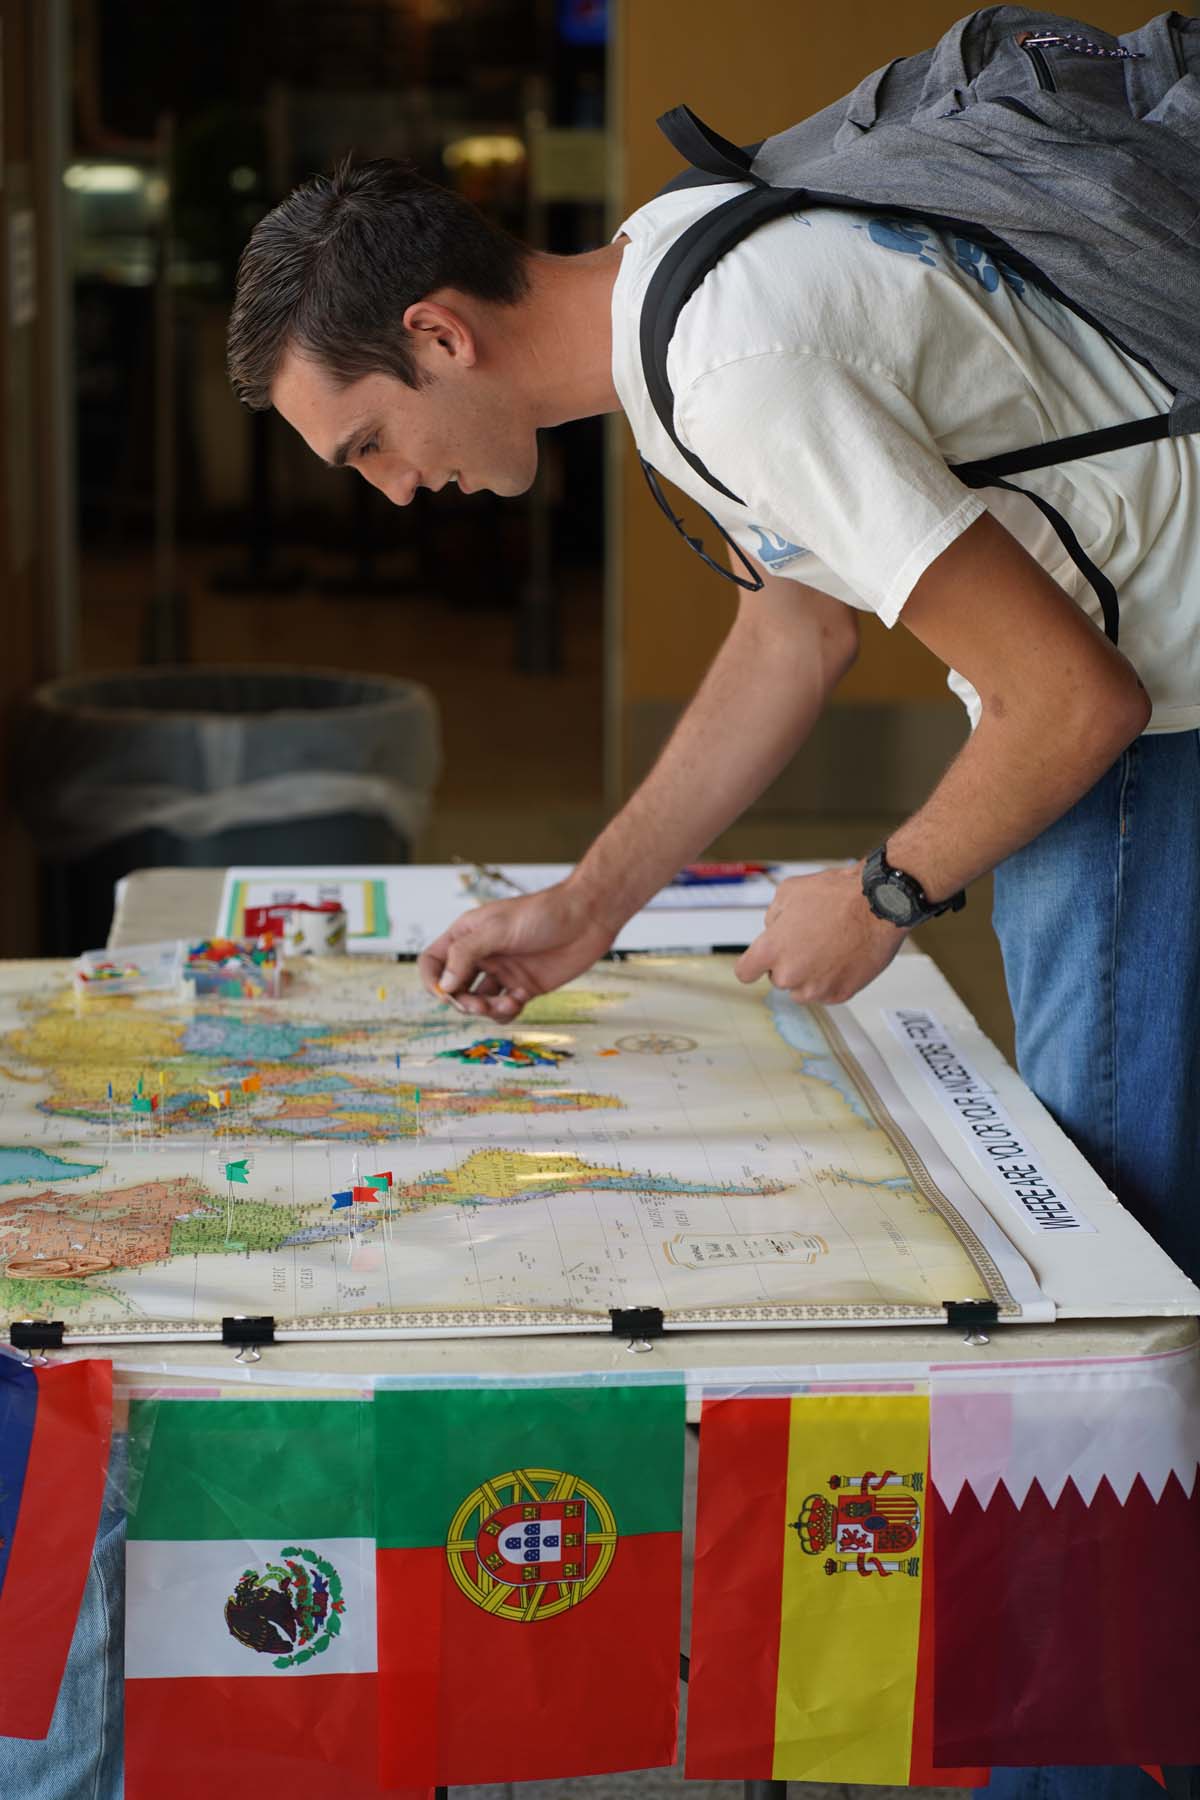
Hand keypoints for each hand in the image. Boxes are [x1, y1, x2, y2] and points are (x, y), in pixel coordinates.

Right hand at [417, 881, 617, 1021]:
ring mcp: (502, 972)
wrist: (588, 917)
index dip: (433, 981)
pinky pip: (503, 1009)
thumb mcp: (499, 929)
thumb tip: (444, 985)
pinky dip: (507, 1012)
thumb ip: (467, 954)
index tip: (446, 994)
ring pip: (479, 1003)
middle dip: (463, 1002)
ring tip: (506, 1004)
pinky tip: (520, 999)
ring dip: (486, 1010)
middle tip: (479, 1007)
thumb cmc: (543, 913)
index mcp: (467, 935)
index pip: (434, 961)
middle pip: (455, 988)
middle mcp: (482, 955)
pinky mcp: (523, 987)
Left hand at [734, 866, 906, 1003]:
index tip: (759, 964)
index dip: (753, 965)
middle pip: (777, 979)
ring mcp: (816, 988)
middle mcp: (790, 974)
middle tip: (809, 941)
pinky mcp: (839, 995)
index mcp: (771, 950)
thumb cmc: (838, 896)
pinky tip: (842, 957)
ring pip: (802, 990)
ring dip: (809, 976)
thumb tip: (774, 929)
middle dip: (788, 963)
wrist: (879, 904)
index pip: (745, 972)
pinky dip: (832, 980)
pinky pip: (826, 993)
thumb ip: (773, 917)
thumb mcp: (789, 892)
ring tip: (828, 948)